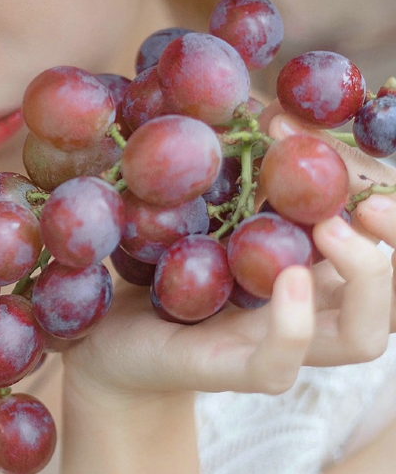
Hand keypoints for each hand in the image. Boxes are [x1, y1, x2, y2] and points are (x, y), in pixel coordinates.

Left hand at [64, 106, 395, 400]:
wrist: (107, 330)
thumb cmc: (168, 258)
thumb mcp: (214, 202)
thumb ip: (250, 166)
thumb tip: (270, 104)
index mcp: (324, 265)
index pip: (389, 232)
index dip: (389, 190)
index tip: (355, 136)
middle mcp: (318, 308)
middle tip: (370, 199)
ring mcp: (281, 345)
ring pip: (364, 336)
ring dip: (366, 276)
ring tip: (331, 227)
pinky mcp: (234, 370)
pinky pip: (282, 363)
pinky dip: (295, 324)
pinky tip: (288, 278)